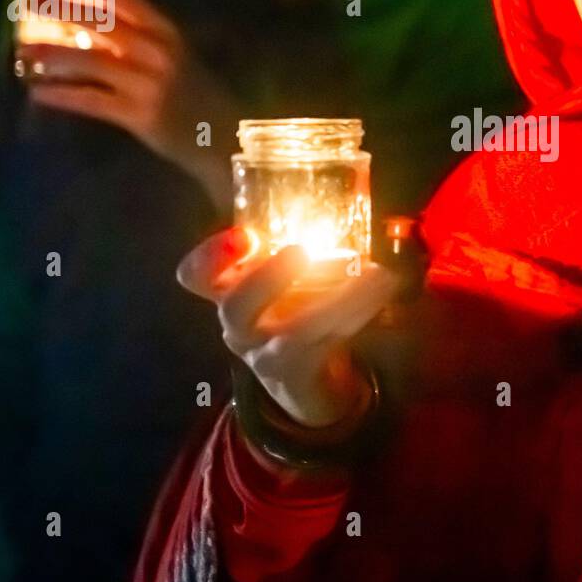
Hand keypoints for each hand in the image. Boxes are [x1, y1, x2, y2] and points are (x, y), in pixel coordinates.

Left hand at [21, 0, 238, 206]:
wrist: (225, 139)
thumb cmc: (195, 96)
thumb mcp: (176, 58)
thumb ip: (141, 39)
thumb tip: (89, 21)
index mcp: (168, 32)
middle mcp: (159, 52)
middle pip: (101, 23)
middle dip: (61, 12)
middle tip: (28, 5)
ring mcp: (149, 84)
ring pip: (91, 62)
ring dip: (53, 55)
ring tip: (25, 52)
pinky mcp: (140, 115)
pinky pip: (91, 100)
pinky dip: (62, 96)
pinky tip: (39, 92)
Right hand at [177, 227, 398, 430]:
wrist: (304, 385)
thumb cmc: (291, 314)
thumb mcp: (279, 282)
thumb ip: (287, 248)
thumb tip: (342, 196)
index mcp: (228, 294)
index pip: (196, 276)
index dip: (211, 255)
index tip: (246, 235)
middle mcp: (240, 326)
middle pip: (234, 308)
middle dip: (266, 278)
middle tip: (300, 251)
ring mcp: (267, 356)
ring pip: (299, 330)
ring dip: (342, 297)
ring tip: (378, 273)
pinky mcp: (301, 374)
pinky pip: (330, 343)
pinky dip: (360, 312)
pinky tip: (384, 287)